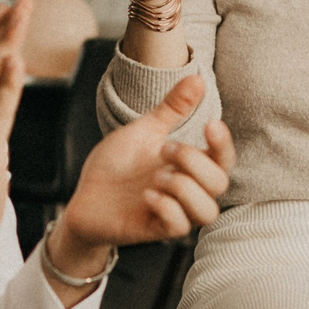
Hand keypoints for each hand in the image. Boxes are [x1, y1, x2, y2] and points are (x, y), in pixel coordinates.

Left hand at [56, 76, 235, 254]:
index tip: (210, 124)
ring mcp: (173, 212)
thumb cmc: (117, 166)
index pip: (223, 159)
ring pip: (207, 211)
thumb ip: (172, 108)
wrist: (85, 196)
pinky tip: (146, 195)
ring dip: (185, 188)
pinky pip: (179, 226)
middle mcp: (187, 191)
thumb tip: (197, 78)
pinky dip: (166, 206)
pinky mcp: (156, 231)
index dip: (224, 144)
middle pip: (220, 183)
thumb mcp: (144, 131)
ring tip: (158, 176)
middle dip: (194, 161)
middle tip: (164, 150)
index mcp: (189, 166)